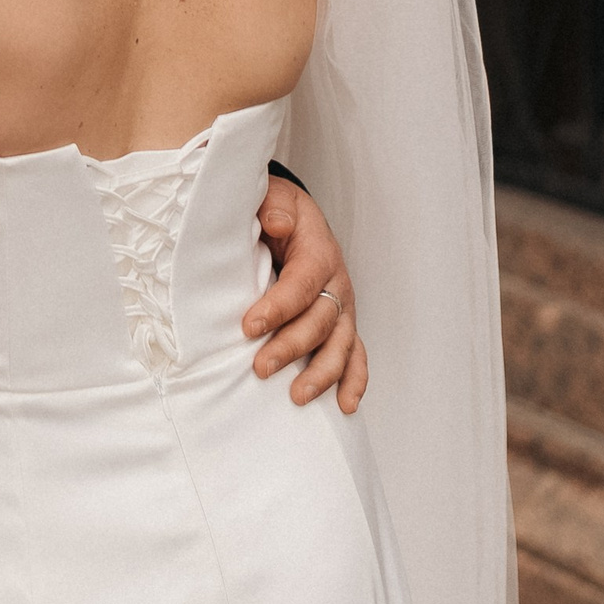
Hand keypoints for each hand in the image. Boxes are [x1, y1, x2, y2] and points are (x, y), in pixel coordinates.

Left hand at [243, 178, 367, 412]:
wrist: (296, 218)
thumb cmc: (277, 210)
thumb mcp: (272, 197)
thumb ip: (273, 206)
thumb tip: (275, 221)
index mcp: (319, 253)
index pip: (302, 284)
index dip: (278, 307)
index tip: (248, 327)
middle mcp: (337, 283)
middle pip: (321, 321)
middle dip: (292, 347)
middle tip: (260, 368)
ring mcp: (343, 308)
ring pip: (340, 345)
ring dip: (322, 373)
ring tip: (298, 396)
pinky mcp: (342, 325)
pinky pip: (355, 356)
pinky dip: (353, 381)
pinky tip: (345, 406)